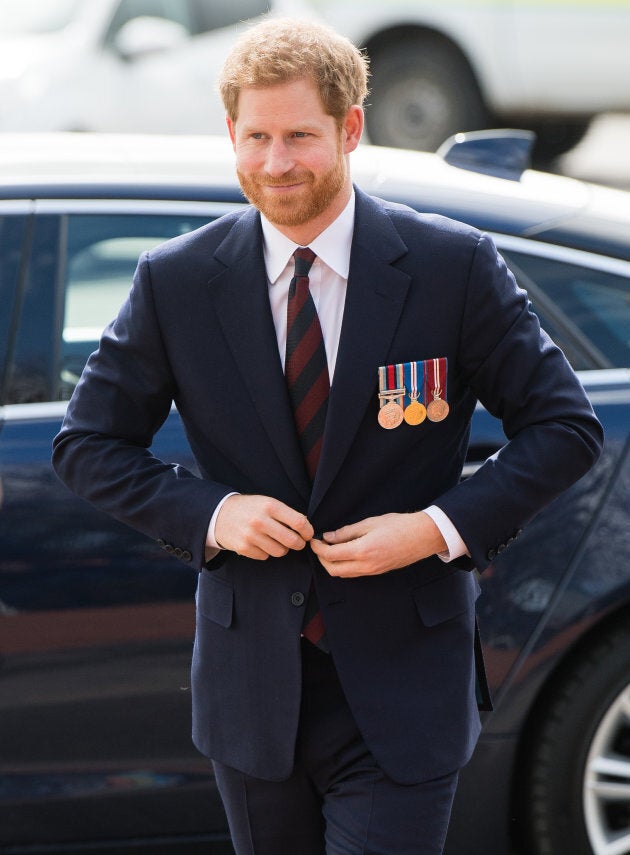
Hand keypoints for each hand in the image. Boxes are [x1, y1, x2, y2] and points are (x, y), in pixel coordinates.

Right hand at [212, 494, 313, 559]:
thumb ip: (285, 514)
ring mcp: (251, 536)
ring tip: (276, 541)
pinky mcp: (244, 548)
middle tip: (298, 542)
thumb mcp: (267, 502)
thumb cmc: (249, 508)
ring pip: (280, 552)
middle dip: (299, 544)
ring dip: (282, 549)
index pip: (299, 522)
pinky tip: (260, 543)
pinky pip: (265, 556)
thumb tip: (306, 528)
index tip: (308, 534)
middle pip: (292, 541)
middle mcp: (261, 521)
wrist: (219, 513)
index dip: (308, 531)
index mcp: (270, 506)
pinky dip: (266, 552)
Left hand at [310, 511, 446, 577]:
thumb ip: (347, 532)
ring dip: (331, 564)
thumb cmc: (398, 525)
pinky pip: (354, 574)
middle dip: (321, 559)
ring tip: (329, 549)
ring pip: (343, 574)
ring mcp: (372, 571)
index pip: (331, 555)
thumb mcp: (370, 523)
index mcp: (363, 550)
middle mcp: (366, 565)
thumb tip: (328, 536)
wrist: (421, 537)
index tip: (314, 540)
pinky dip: (343, 566)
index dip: (318, 549)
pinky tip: (343, 554)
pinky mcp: (377, 572)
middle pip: (333, 570)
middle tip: (318, 545)